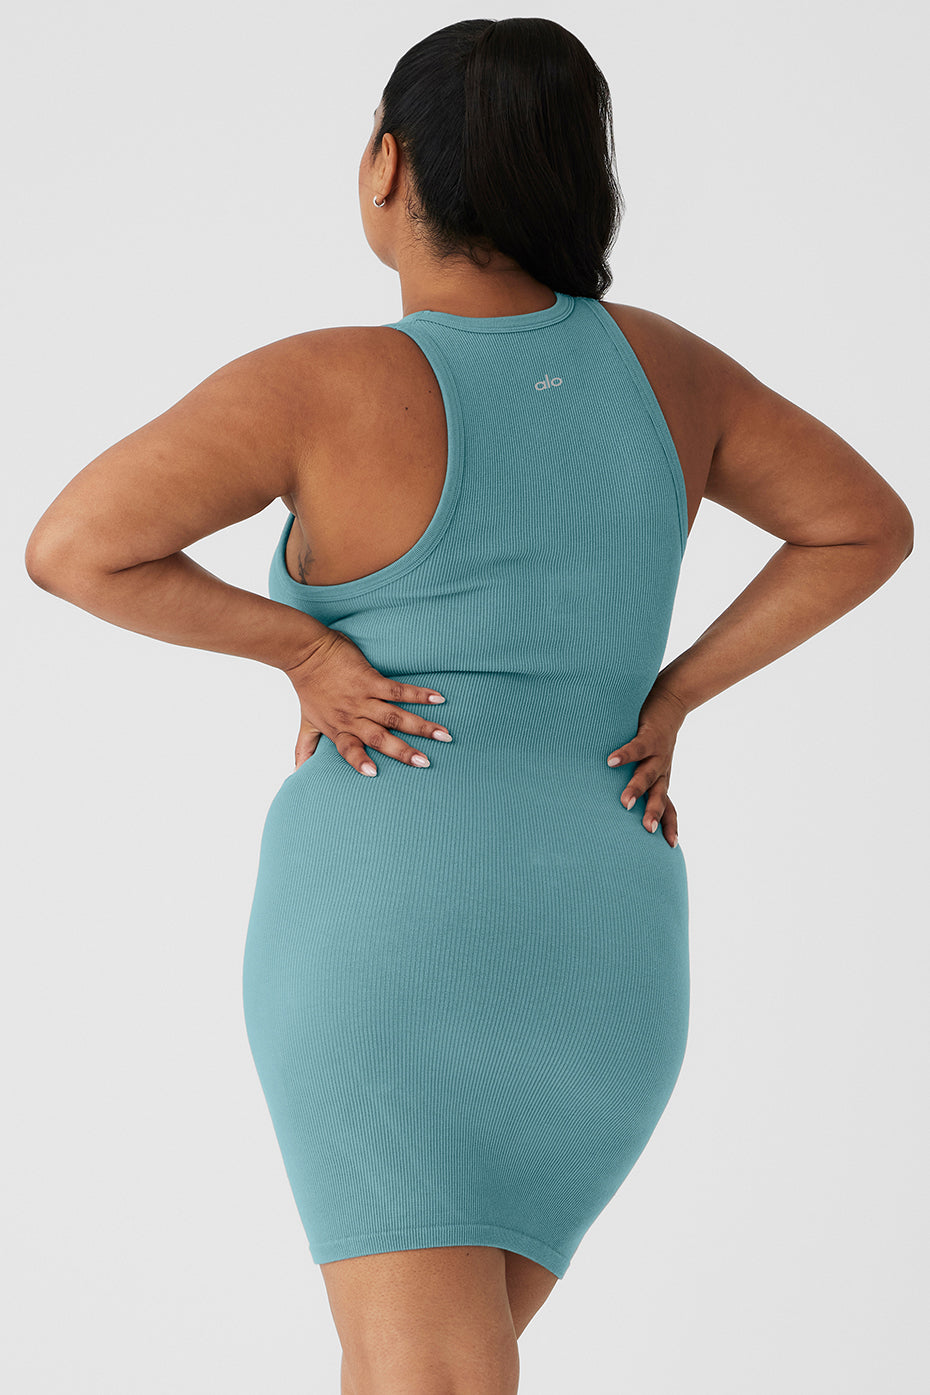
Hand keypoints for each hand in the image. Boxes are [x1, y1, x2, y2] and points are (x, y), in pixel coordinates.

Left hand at [285, 628, 451, 776]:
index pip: (349, 750)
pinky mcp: (370, 679)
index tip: (374, 774)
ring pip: (395, 716)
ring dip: (421, 726)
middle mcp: (352, 716)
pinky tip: (437, 698)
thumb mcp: (306, 721)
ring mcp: (362, 697)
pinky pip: (398, 690)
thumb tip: (296, 772)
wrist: (305, 652)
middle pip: (380, 738)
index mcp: (338, 729)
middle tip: (426, 762)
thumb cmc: (307, 686)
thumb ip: (305, 748)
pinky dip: (418, 694)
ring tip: (443, 735)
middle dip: (404, 752)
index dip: (359, 762)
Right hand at [606, 685, 687, 847]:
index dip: (669, 825)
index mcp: (661, 779)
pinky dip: (625, 754)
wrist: (670, 701)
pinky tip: (611, 761)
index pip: (668, 807)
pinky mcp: (651, 735)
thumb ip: (637, 779)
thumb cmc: (653, 735)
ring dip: (637, 789)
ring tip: (625, 803)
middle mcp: (662, 769)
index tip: (670, 846)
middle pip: (660, 796)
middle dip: (653, 813)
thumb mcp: (648, 761)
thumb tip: (616, 802)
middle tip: (646, 831)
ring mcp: (658, 753)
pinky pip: (637, 747)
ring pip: (649, 775)